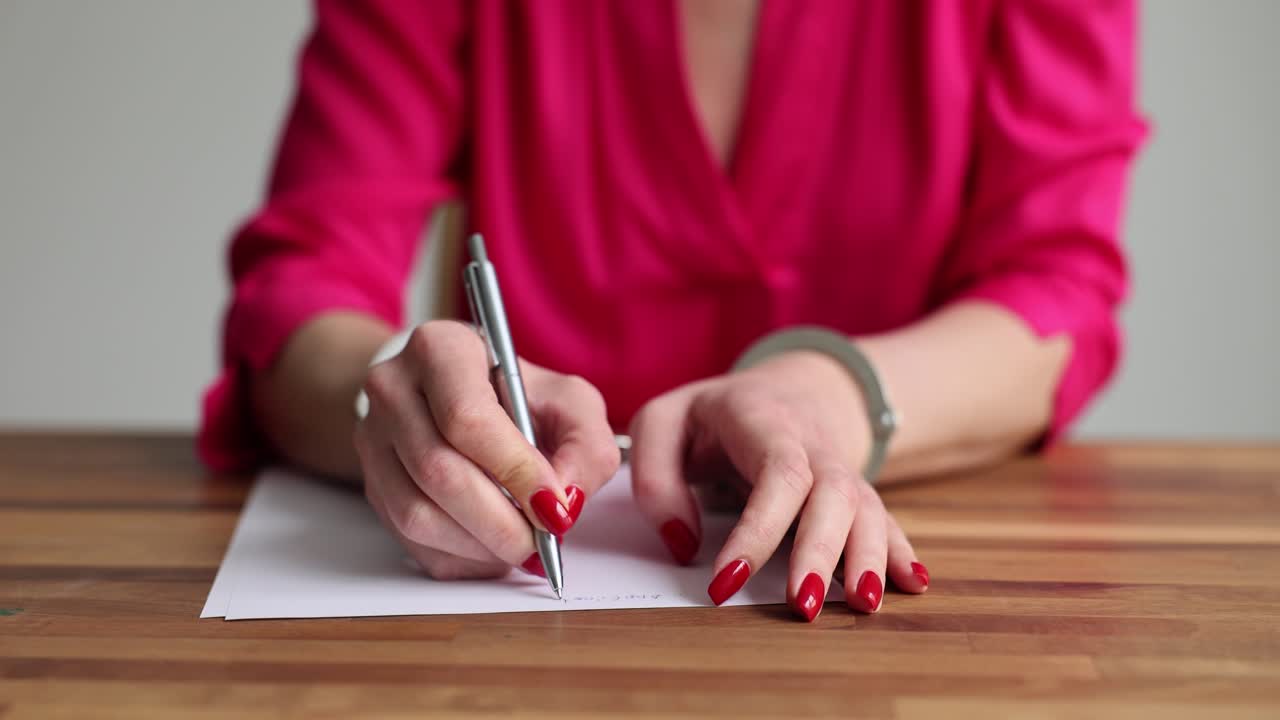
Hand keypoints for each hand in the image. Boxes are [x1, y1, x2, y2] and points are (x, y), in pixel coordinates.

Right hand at [354, 320, 619, 578]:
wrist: (458, 401)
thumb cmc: (520, 397)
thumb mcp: (569, 402)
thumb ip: (584, 445)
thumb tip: (563, 502)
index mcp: (441, 349)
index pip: (467, 418)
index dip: (514, 471)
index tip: (553, 507)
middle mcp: (393, 389)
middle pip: (438, 471)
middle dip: (500, 521)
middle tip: (542, 541)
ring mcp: (373, 439)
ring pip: (417, 514)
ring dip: (478, 545)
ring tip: (521, 546)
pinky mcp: (371, 484)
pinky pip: (409, 540)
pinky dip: (459, 557)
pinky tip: (492, 548)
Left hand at [629, 351, 928, 619]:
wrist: (784, 390)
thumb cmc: (712, 416)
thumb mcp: (663, 423)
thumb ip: (657, 478)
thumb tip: (684, 544)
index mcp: (763, 420)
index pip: (775, 473)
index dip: (758, 530)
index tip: (726, 583)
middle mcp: (812, 445)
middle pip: (833, 494)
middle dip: (821, 552)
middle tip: (803, 606)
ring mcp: (840, 470)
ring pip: (867, 509)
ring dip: (869, 558)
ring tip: (864, 605)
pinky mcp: (856, 497)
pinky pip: (884, 521)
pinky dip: (898, 553)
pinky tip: (913, 583)